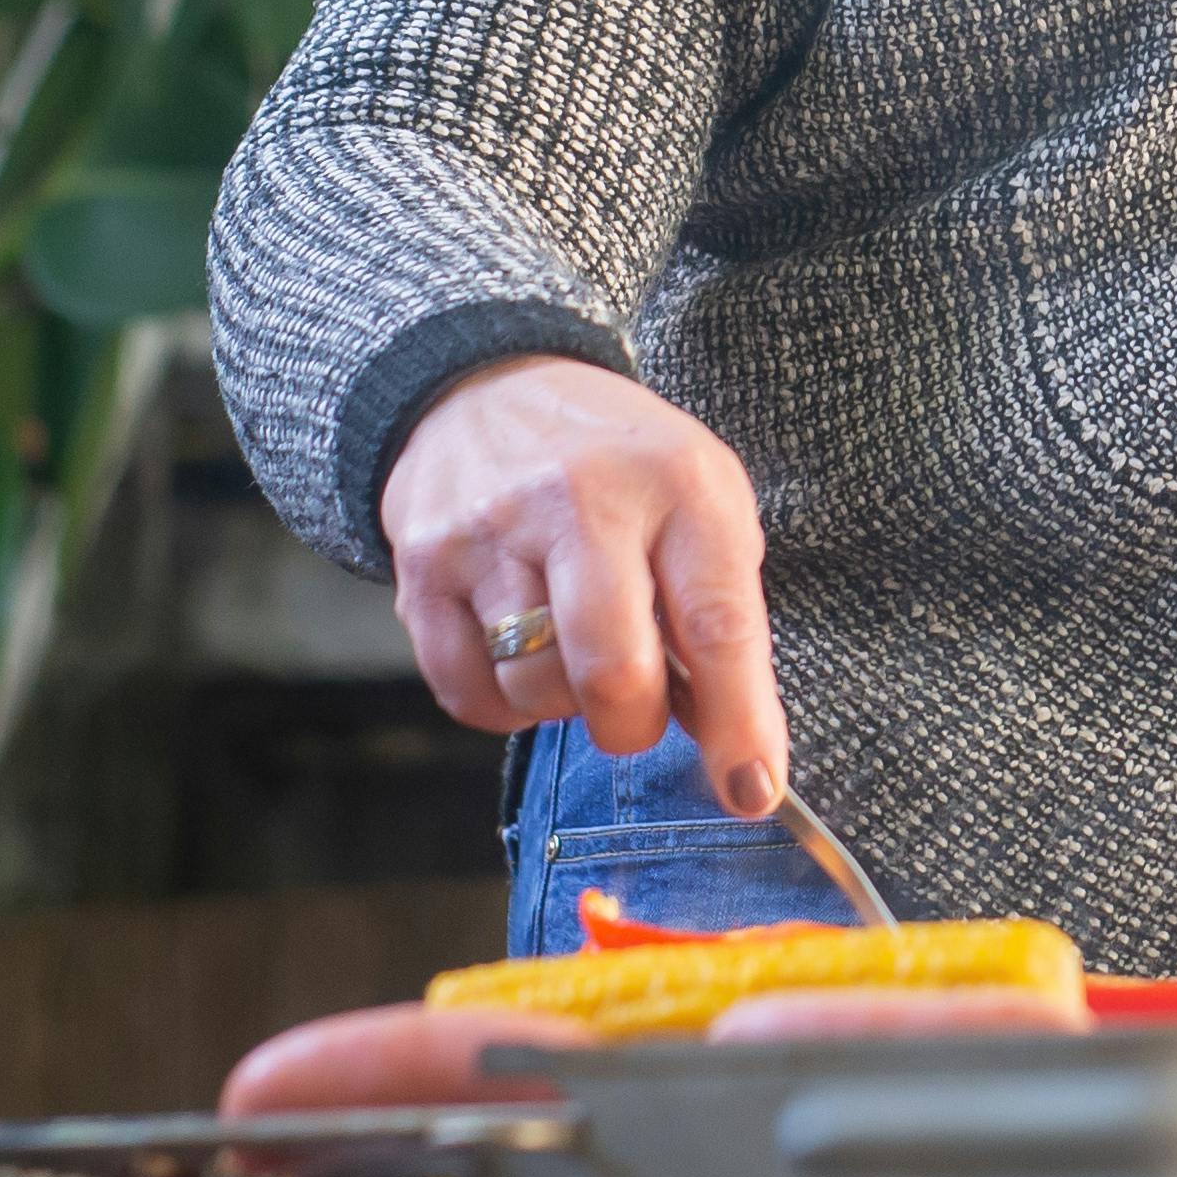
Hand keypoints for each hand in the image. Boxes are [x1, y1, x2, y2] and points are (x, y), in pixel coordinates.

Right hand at [376, 355, 790, 816]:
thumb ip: (719, 615)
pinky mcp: (424, 566)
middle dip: (637, 726)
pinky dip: (503, 706)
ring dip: (566, 707)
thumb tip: (733, 749)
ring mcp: (492, 532)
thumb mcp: (700, 504)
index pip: (718, 623)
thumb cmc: (621, 467)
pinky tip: (520, 657)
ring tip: (574, 652)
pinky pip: (468, 692)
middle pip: (615, 671)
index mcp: (679, 484)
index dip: (740, 721)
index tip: (752, 791)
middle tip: (641, 711)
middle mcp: (581, 501)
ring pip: (536, 689)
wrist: (485, 385)